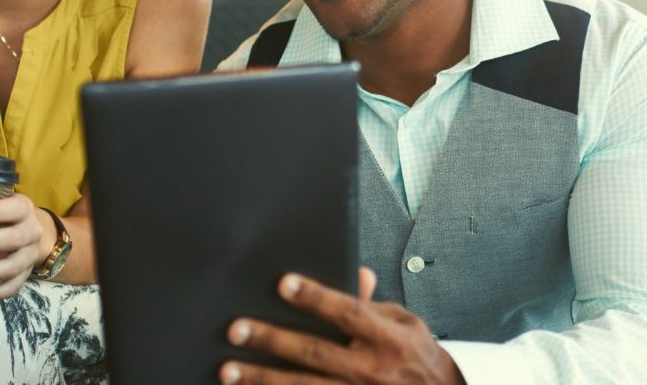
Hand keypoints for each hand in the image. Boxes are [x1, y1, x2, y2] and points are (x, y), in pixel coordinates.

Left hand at [220, 267, 465, 384]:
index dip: (316, 297)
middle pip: (314, 352)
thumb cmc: (417, 359)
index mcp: (388, 339)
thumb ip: (372, 304)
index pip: (347, 313)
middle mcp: (372, 370)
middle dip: (272, 340)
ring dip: (262, 379)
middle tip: (236, 329)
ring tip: (228, 370)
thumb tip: (357, 273)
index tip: (284, 283)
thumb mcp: (406, 324)